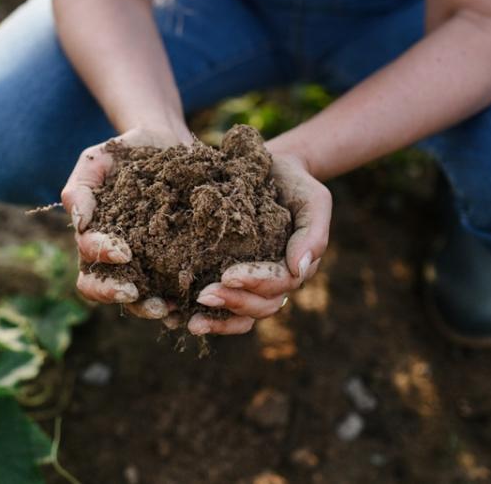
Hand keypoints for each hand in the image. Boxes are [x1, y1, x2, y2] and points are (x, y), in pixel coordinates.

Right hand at [60, 126, 190, 322]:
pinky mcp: (174, 261)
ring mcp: (145, 262)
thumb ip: (80, 189)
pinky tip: (191, 304)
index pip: (88, 258)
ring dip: (147, 306)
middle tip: (134, 293)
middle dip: (115, 293)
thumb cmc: (124, 153)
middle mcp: (116, 256)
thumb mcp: (96, 161)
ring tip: (167, 307)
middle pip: (103, 289)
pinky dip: (179, 303)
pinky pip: (172, 290)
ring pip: (137, 298)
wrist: (166, 142)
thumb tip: (79, 224)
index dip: (101, 259)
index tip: (123, 252)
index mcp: (94, 236)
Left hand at [187, 149, 331, 335]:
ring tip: (191, 321)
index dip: (255, 282)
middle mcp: (274, 282)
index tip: (228, 275)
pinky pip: (221, 308)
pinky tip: (177, 318)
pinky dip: (204, 316)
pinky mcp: (227, 277)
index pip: (279, 284)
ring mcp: (252, 284)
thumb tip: (299, 269)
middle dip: (233, 303)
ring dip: (217, 320)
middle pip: (259, 306)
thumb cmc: (294, 184)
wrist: (270, 170)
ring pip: (241, 315)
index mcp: (294, 267)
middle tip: (203, 295)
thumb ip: (313, 233)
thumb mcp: (312, 200)